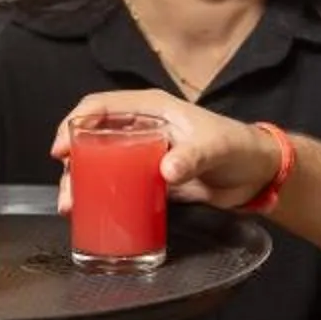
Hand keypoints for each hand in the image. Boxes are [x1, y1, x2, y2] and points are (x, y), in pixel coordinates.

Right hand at [50, 91, 284, 210]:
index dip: (75, 124)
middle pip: (93, 139)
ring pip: (102, 164)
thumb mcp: (216, 148)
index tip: (62, 149)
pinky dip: (103, 196)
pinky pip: (119, 184)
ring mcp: (144, 154)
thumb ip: (192, 157)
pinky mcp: (151, 179)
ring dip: (83, 184)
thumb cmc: (240, 148)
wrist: (258, 175)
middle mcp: (143, 128)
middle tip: (67, 190)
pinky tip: (92, 212)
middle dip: (73, 163)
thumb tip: (166, 169)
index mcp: (152, 109)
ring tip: (72, 206)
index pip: (101, 107)